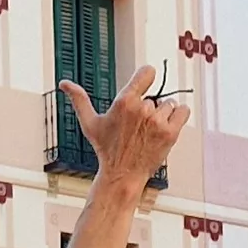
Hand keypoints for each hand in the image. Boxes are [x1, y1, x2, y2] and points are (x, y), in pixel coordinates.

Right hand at [64, 64, 189, 186]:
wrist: (122, 175)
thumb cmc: (106, 149)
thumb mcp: (90, 123)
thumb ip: (79, 100)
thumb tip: (64, 83)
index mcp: (124, 101)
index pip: (147, 72)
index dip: (147, 76)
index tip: (145, 83)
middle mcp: (142, 109)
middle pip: (156, 96)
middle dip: (150, 109)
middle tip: (138, 127)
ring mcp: (157, 121)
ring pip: (169, 105)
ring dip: (163, 116)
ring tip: (149, 132)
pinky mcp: (170, 133)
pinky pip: (183, 111)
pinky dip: (178, 116)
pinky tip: (166, 127)